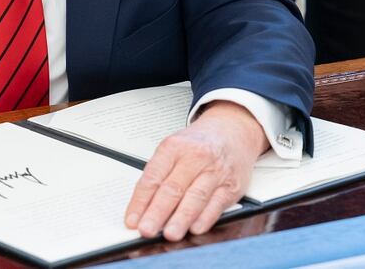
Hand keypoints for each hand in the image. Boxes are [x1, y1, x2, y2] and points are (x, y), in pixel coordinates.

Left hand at [124, 101, 267, 241]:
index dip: (140, 201)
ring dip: (181, 219)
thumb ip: (159, 175)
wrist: (232, 130)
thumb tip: (143, 208)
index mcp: (174, 147)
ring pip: (195, 198)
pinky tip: (195, 228)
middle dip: (157, 212)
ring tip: (169, 233)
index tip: (132, 219)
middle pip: (172, 189)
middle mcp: (195, 157)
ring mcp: (215, 171)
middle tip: (146, 230)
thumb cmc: (198, 143)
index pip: (153, 177)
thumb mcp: (174, 148)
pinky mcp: (232, 186)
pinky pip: (217, 204)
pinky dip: (205, 218)